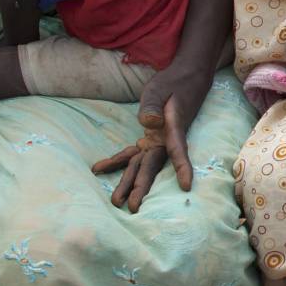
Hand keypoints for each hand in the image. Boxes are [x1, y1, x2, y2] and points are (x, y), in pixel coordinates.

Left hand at [91, 61, 215, 211]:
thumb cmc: (173, 82)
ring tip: (117, 201)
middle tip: (132, 207)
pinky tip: (100, 168)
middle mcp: (167, 139)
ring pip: (143, 164)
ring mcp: (159, 140)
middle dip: (142, 185)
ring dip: (130, 181)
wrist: (186, 78)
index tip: (186, 185)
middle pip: (154, 165)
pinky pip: (135, 154)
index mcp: (173, 127)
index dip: (182, 167)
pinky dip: (118, 161)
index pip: (178, 149)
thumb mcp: (160, 89)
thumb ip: (153, 105)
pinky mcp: (152, 138)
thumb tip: (148, 124)